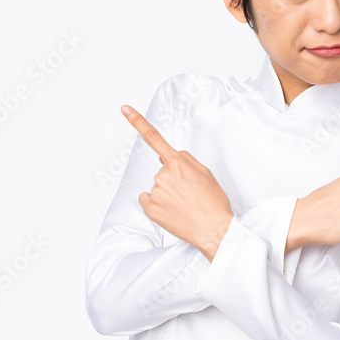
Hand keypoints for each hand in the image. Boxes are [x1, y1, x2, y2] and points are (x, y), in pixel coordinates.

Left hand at [121, 104, 233, 261]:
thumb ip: (186, 160)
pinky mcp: (150, 208)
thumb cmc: (213, 202)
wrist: (214, 230)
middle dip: (172, 180)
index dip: (137, 121)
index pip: (154, 138)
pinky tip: (172, 211)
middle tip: (189, 193)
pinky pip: (148, 200)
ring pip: (157, 187)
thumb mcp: (205, 173)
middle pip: (162, 172)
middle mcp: (164, 175)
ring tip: (184, 205)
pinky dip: (157, 205)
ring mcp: (156, 192)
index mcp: (179, 163)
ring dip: (167, 194)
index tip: (125, 109)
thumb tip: (167, 157)